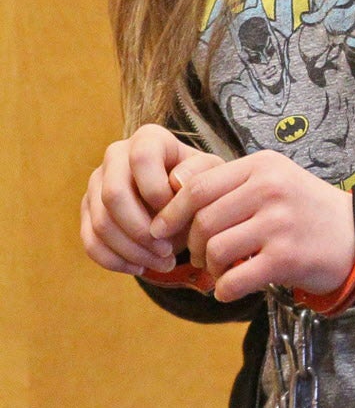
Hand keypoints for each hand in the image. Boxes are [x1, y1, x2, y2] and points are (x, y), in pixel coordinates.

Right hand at [80, 124, 223, 275]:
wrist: (188, 203)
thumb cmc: (202, 187)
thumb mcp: (213, 178)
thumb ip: (199, 176)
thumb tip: (174, 183)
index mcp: (148, 140)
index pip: (141, 159)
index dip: (157, 190)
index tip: (176, 212)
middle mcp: (116, 156)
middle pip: (113, 195)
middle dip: (141, 230)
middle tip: (168, 251)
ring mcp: (97, 183)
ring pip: (101, 222)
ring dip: (132, 250)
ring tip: (163, 263)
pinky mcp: (88, 211)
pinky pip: (90, 241)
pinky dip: (115, 260)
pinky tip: (141, 268)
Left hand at [150, 149, 354, 301]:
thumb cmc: (310, 211)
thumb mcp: (276, 180)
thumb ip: (233, 185)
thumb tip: (174, 199)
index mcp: (262, 166)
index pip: (197, 186)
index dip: (172, 212)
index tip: (164, 230)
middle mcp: (270, 190)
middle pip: (203, 220)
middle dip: (193, 245)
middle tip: (202, 259)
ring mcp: (279, 224)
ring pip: (215, 250)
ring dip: (210, 269)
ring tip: (220, 273)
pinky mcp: (287, 258)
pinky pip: (235, 279)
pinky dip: (224, 290)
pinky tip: (231, 289)